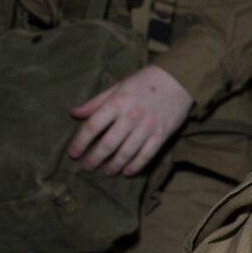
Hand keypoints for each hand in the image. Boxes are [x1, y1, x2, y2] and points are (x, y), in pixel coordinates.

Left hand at [68, 64, 191, 175]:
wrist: (178, 80)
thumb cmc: (145, 81)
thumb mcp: (118, 86)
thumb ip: (96, 102)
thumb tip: (74, 113)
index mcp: (116, 102)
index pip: (93, 126)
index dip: (80, 142)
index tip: (73, 153)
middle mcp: (130, 116)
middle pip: (108, 144)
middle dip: (95, 158)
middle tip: (87, 167)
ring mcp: (147, 127)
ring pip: (126, 152)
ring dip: (114, 165)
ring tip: (106, 172)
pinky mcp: (161, 135)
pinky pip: (146, 155)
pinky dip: (135, 166)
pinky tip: (127, 172)